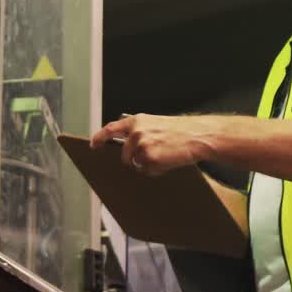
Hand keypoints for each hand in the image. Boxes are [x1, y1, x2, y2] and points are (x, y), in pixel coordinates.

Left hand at [89, 114, 207, 174]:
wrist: (198, 135)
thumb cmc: (179, 130)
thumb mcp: (155, 122)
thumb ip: (138, 130)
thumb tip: (124, 144)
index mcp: (136, 121)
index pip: (110, 129)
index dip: (99, 138)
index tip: (94, 145)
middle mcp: (135, 133)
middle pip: (124, 155)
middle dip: (133, 159)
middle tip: (152, 155)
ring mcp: (142, 146)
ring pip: (136, 164)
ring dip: (147, 164)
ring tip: (164, 154)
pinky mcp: (150, 159)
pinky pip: (146, 171)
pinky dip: (155, 170)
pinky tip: (167, 160)